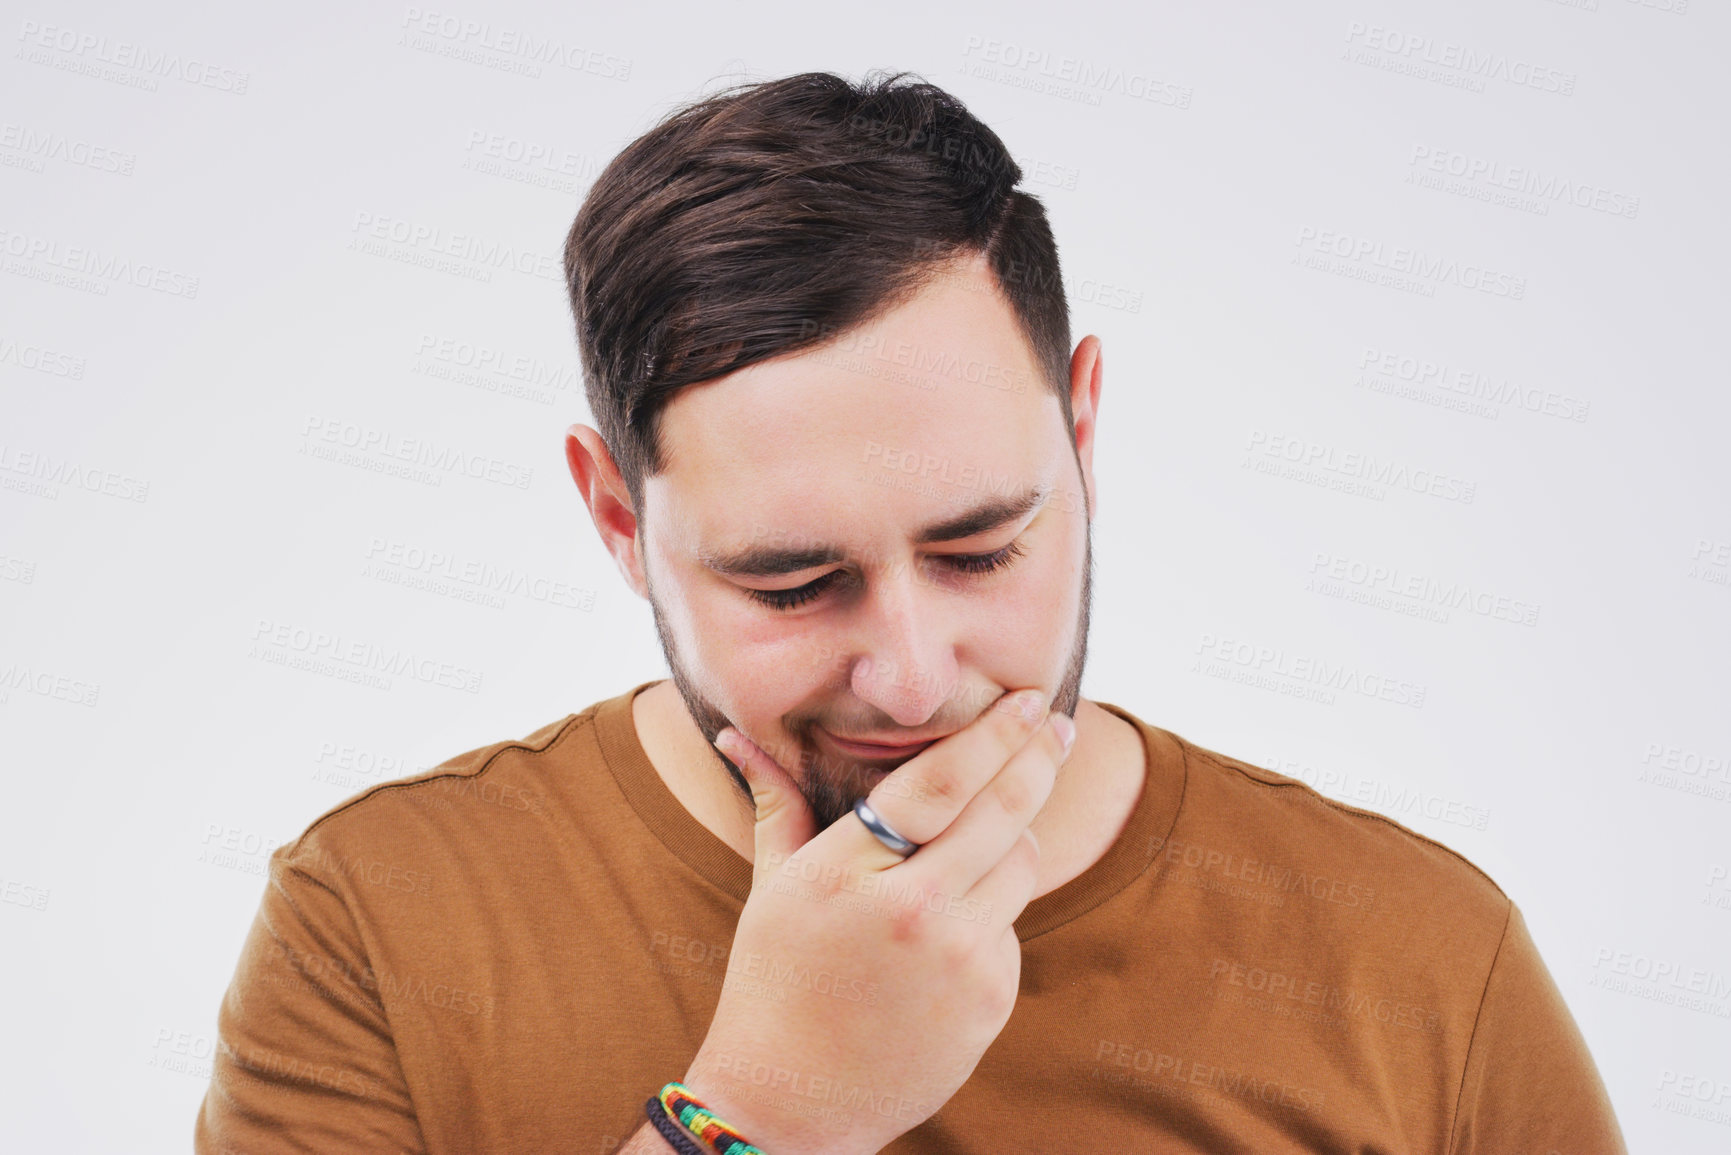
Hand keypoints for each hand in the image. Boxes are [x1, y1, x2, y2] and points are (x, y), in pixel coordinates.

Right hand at [679, 688, 1074, 1154]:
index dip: (993, 733)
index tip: (1027, 700)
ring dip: (1013, 836)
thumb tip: (736, 733)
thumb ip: (777, 801)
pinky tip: (951, 927)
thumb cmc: (774, 979)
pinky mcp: (991, 1000)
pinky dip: (993, 911)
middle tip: (1055, 724)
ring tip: (987, 831)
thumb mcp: (772, 887)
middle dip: (1038, 757)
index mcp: (849, 871)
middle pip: (1004, 811)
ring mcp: (959, 960)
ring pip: (1021, 863)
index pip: (941, 781)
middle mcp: (913, 911)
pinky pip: (1013, 925)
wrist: (792, 1101)